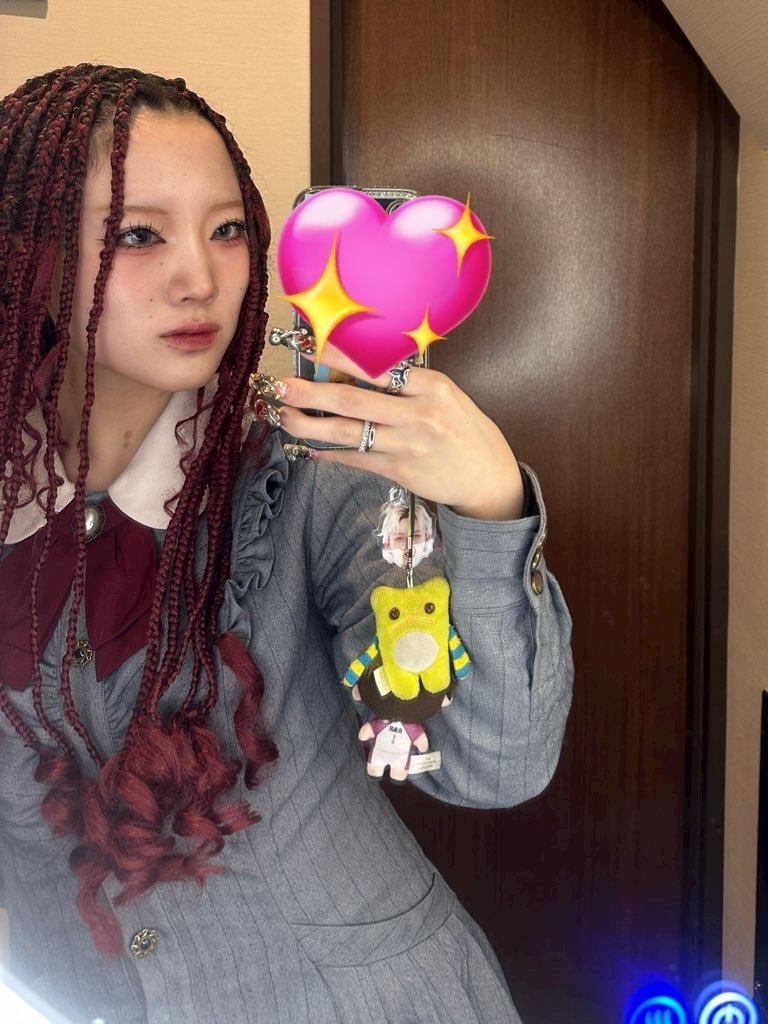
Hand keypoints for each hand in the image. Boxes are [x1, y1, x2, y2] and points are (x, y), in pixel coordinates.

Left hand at [270, 346, 523, 520]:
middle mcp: (418, 413)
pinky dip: (330, 454)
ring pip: (347, 433)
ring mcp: (407, 444)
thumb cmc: (465, 430)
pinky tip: (310, 450)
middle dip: (311, 393)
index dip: (340, 358)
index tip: (310, 348)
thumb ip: (407, 384)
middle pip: (353, 400)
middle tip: (281, 386)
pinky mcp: (400, 471)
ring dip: (310, 426)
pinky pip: (356, 460)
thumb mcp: (445, 396)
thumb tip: (356, 372)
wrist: (488, 476)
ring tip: (284, 417)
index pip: (378, 367)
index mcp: (431, 386)